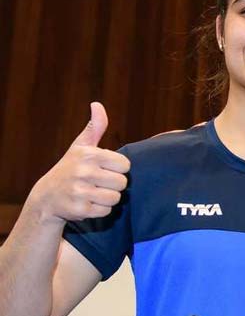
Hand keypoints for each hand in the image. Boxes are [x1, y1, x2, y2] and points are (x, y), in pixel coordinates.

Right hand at [30, 102, 130, 224]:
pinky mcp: (80, 209)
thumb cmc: (70, 168)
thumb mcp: (81, 146)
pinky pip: (106, 211)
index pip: (125, 165)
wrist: (47, 197)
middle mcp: (84, 172)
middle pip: (122, 183)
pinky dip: (99, 210)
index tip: (103, 169)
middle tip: (97, 183)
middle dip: (113, 185)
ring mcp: (81, 191)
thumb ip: (94, 127)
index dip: (117, 169)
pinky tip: (87, 203)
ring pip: (115, 198)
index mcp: (89, 155)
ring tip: (92, 193)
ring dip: (107, 198)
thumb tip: (97, 105)